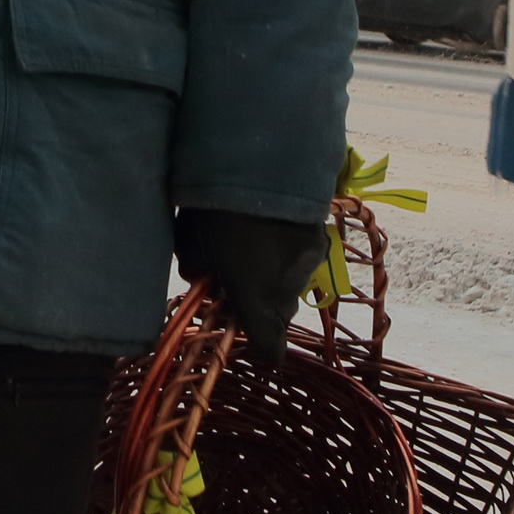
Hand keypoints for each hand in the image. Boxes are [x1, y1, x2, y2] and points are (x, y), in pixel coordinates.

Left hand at [171, 206, 330, 370]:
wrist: (256, 166)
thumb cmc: (215, 214)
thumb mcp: (192, 248)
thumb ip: (199, 275)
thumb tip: (207, 282)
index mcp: (257, 301)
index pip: (270, 346)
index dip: (265, 348)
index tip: (258, 343)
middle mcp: (288, 290)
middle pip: (280, 313)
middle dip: (264, 304)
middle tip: (242, 278)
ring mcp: (309, 264)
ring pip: (294, 284)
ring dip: (279, 277)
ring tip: (258, 247)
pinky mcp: (321, 238)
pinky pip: (306, 258)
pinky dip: (292, 253)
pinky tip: (275, 229)